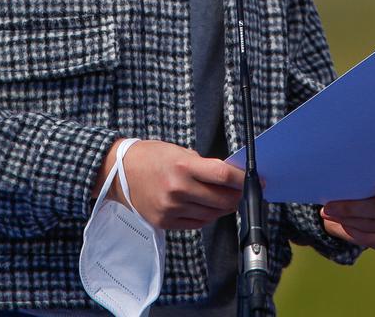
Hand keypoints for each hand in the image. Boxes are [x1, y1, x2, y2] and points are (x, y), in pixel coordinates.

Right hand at [92, 139, 246, 230]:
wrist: (119, 173)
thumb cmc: (151, 157)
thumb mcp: (177, 151)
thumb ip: (201, 164)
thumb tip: (227, 175)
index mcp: (182, 166)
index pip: (222, 174)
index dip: (241, 178)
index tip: (254, 179)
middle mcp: (178, 189)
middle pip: (221, 198)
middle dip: (237, 195)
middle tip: (244, 191)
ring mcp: (172, 208)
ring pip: (211, 214)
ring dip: (223, 207)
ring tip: (228, 199)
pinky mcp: (166, 222)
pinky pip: (197, 223)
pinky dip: (207, 216)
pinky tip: (208, 207)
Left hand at [320, 172, 374, 248]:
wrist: (359, 205)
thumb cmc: (360, 182)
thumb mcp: (361, 176)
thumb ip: (357, 176)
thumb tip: (335, 178)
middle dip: (352, 208)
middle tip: (329, 206)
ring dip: (349, 220)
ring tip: (329, 214)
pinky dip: (356, 233)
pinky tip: (343, 225)